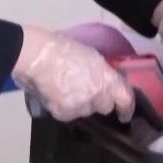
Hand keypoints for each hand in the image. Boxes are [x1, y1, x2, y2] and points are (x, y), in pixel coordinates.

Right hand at [13, 26, 133, 122]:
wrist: (36, 55)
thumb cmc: (61, 47)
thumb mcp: (90, 56)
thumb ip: (100, 72)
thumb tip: (102, 82)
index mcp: (106, 77)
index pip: (124, 99)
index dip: (126, 108)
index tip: (124, 114)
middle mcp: (98, 94)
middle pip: (105, 106)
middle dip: (98, 101)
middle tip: (85, 90)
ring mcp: (81, 105)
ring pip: (85, 111)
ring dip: (80, 104)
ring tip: (65, 89)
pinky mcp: (64, 113)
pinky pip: (69, 115)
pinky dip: (63, 108)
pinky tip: (55, 94)